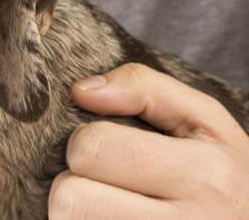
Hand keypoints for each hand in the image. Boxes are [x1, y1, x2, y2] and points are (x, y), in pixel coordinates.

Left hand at [48, 63, 248, 218]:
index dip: (87, 145)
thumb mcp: (206, 123)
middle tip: (107, 187)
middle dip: (76, 184)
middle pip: (69, 196)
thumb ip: (146, 89)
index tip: (111, 153)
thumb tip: (81, 91)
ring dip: (78, 215)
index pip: (90, 148)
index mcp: (204, 176)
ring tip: (111, 209)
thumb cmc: (226, 178)